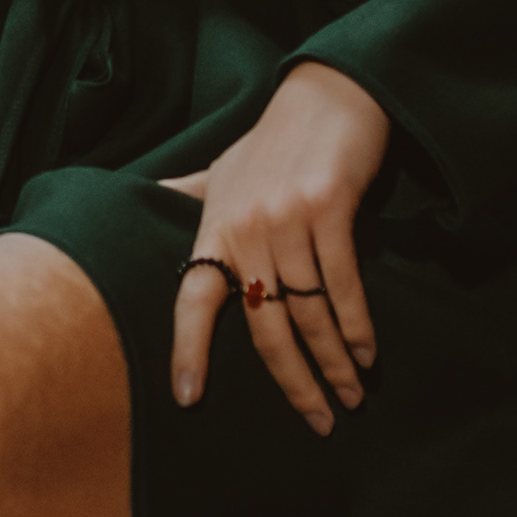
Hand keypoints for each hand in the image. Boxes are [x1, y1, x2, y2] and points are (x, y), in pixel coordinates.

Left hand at [163, 61, 389, 434]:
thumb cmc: (275, 139)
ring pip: (308, 312)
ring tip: (352, 395)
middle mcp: (244, 226)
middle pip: (263, 325)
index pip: (192, 298)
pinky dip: (357, 326)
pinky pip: (342, 285)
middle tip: (321, 421)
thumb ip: (190, 193)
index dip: (188, 350)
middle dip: (295, 382)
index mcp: (215, 227)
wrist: (328, 94)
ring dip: (335, 361)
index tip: (189, 400)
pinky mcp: (327, 208)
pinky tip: (367, 354)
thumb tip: (149, 197)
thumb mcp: (224, 168)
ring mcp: (284, 217)